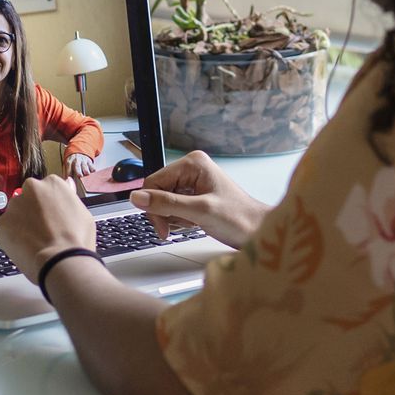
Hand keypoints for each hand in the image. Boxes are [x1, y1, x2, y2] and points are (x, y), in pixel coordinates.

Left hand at [0, 174, 96, 281]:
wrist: (60, 261)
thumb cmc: (76, 241)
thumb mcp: (82, 213)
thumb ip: (69, 198)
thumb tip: (67, 185)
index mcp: (53, 183)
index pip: (46, 191)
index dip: (49, 208)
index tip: (52, 219)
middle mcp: (32, 188)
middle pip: (29, 200)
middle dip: (33, 213)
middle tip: (44, 232)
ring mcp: (15, 205)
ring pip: (16, 215)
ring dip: (22, 227)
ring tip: (36, 243)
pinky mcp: (1, 223)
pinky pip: (5, 231)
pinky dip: (12, 240)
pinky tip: (26, 249)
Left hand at [63, 153, 95, 178]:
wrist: (80, 150)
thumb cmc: (73, 160)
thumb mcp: (68, 162)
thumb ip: (67, 170)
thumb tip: (65, 180)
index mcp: (70, 161)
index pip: (68, 167)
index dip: (68, 173)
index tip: (68, 179)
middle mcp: (76, 160)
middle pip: (77, 166)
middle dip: (78, 171)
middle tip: (79, 175)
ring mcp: (83, 160)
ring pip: (85, 165)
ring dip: (86, 170)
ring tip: (87, 173)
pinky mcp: (89, 161)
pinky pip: (91, 165)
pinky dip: (92, 168)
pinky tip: (93, 171)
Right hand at [129, 150, 269, 249]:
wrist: (258, 231)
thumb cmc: (239, 218)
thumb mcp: (199, 211)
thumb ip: (167, 204)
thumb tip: (136, 197)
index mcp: (192, 163)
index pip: (153, 181)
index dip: (152, 205)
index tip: (161, 226)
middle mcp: (191, 169)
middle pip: (157, 191)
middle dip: (164, 213)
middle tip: (175, 229)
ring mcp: (193, 182)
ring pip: (163, 202)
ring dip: (173, 218)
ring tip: (192, 224)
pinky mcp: (195, 195)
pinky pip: (173, 207)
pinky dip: (179, 220)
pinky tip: (194, 223)